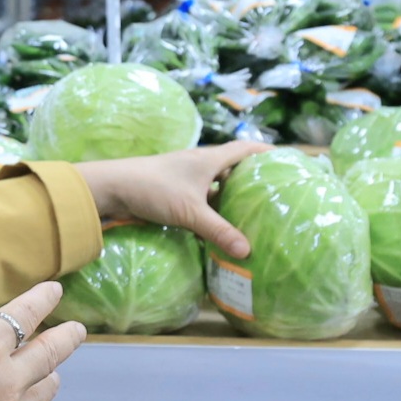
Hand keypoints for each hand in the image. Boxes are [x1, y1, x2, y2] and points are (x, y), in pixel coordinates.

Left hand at [73, 141, 270, 257]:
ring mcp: (186, 179)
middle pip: (233, 166)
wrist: (111, 188)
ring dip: (232, 195)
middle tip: (275, 191)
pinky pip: (203, 198)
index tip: (288, 160)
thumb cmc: (152, 189)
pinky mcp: (174, 193)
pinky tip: (220, 225)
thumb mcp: (190, 212)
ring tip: (253, 211)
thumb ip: (218, 230)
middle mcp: (199, 165)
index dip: (267, 152)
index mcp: (208, 159)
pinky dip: (214, 208)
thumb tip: (247, 251)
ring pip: (217, 184)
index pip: (246, 149)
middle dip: (253, 177)